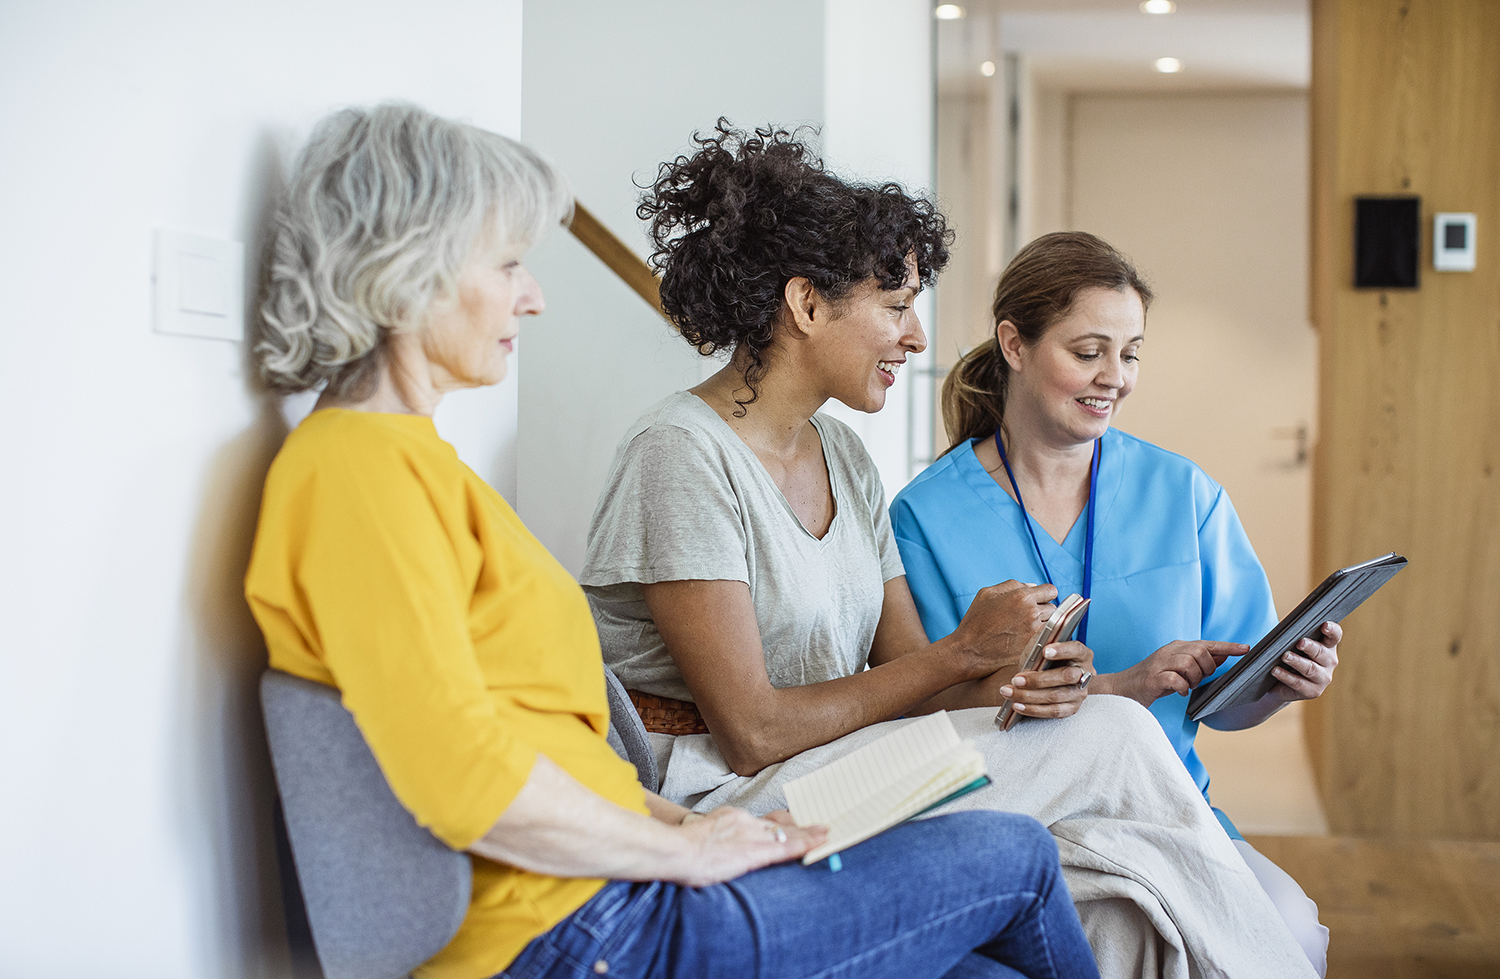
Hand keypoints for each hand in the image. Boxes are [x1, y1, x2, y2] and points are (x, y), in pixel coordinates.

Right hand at [668, 807, 825, 886]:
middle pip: (778, 823)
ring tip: (825, 833)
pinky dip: (805, 844)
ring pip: (786, 833)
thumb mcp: (700, 835)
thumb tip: (720, 847)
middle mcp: (744, 821)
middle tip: (818, 827)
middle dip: (799, 826)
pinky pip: (786, 846)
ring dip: (807, 834)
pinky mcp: (754, 851)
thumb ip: (716, 837)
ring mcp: (750, 834)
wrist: (674, 851)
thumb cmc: (680, 850)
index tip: (791, 824)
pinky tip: (819, 842)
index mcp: (730, 817)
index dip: (780, 824)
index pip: (762, 820)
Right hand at [948, 580, 1057, 678]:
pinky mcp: (1034, 648)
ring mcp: (1034, 632)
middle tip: (1029, 618)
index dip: (1045, 595)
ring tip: (1027, 630)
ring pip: (1053, 625)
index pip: (1050, 590)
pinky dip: (1041, 639)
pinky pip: (1048, 639)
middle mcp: (1031, 612)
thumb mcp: (987, 594)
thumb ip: (1012, 585)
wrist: (969, 652)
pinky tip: (1028, 640)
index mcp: (1021, 596)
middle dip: (1043, 611)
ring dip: (1044, 626)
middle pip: (1053, 608)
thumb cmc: (975, 621)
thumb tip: (1032, 586)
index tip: (1038, 601)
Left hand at [998, 640, 1094, 719]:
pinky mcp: (1071, 708)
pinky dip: (1033, 709)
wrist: (1046, 677)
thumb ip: (1042, 641)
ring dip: (1029, 696)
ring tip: (1009, 692)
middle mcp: (1085, 674)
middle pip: (1066, 676)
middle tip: (1016, 679)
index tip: (1044, 651)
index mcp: (1082, 654)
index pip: (1076, 649)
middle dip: (1038, 679)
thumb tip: (1038, 643)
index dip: (1062, 650)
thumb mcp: (1043, 646)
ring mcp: (1080, 694)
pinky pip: (1053, 711)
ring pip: (1056, 696)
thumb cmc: (1044, 659)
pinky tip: (1017, 705)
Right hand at [1094, 640, 1247, 707]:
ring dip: (1194, 678)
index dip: (1228, 646)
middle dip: (1206, 668)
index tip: (1246, 648)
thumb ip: (1199, 663)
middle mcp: (1169, 651)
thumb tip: (1223, 657)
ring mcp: (1159, 663)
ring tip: (1187, 686)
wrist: (1122, 688)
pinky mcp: (1153, 677)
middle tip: (1198, 680)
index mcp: (1176, 647)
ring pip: (1189, 663)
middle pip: (1200, 651)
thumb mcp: (1179, 670)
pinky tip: (1179, 691)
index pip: (1207, 643)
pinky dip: (1181, 687)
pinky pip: (1175, 679)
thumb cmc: (1153, 680)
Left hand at [1268, 621, 1340, 702]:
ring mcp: (1323, 678)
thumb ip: (1287, 637)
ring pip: (1310, 669)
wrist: (1279, 684)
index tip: (1324, 625)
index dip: (1332, 630)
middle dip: (1310, 647)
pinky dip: (1286, 676)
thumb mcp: (1289, 644)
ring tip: (1285, 656)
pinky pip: (1298, 683)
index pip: (1334, 636)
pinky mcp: (1313, 691)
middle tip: (1300, 642)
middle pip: (1321, 652)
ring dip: (1297, 662)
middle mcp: (1329, 662)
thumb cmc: (1287, 656)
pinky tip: (1275, 670)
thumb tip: (1265, 639)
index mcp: (1327, 646)